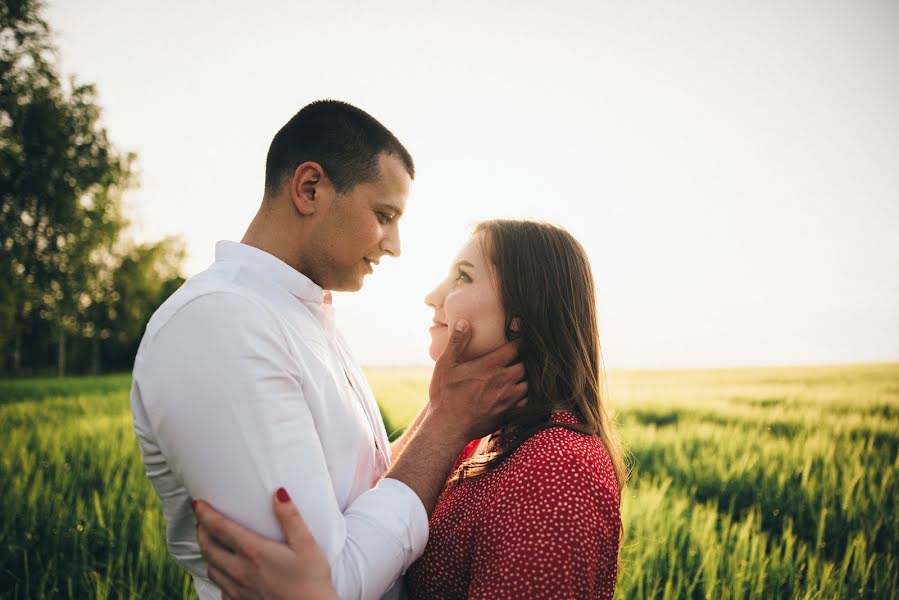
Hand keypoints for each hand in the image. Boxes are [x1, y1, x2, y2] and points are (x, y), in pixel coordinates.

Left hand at [194, 489, 337, 599]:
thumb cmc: (311, 579)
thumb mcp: (306, 544)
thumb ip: (290, 517)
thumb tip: (279, 493)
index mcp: (253, 552)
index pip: (220, 528)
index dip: (205, 514)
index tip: (198, 503)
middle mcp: (240, 571)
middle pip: (208, 548)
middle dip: (201, 530)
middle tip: (202, 518)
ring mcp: (238, 589)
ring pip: (210, 568)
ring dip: (206, 552)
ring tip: (211, 541)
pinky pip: (219, 586)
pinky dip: (217, 573)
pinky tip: (225, 570)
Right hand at [428, 319, 526, 440]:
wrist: (447, 427)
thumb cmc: (445, 395)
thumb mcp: (446, 364)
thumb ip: (457, 342)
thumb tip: (464, 321)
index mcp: (490, 366)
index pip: (515, 348)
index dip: (519, 341)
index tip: (520, 337)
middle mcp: (503, 380)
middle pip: (525, 365)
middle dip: (524, 359)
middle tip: (522, 356)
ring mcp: (507, 398)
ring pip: (528, 383)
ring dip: (526, 377)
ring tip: (522, 373)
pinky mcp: (508, 413)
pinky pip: (526, 401)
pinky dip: (526, 395)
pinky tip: (519, 392)